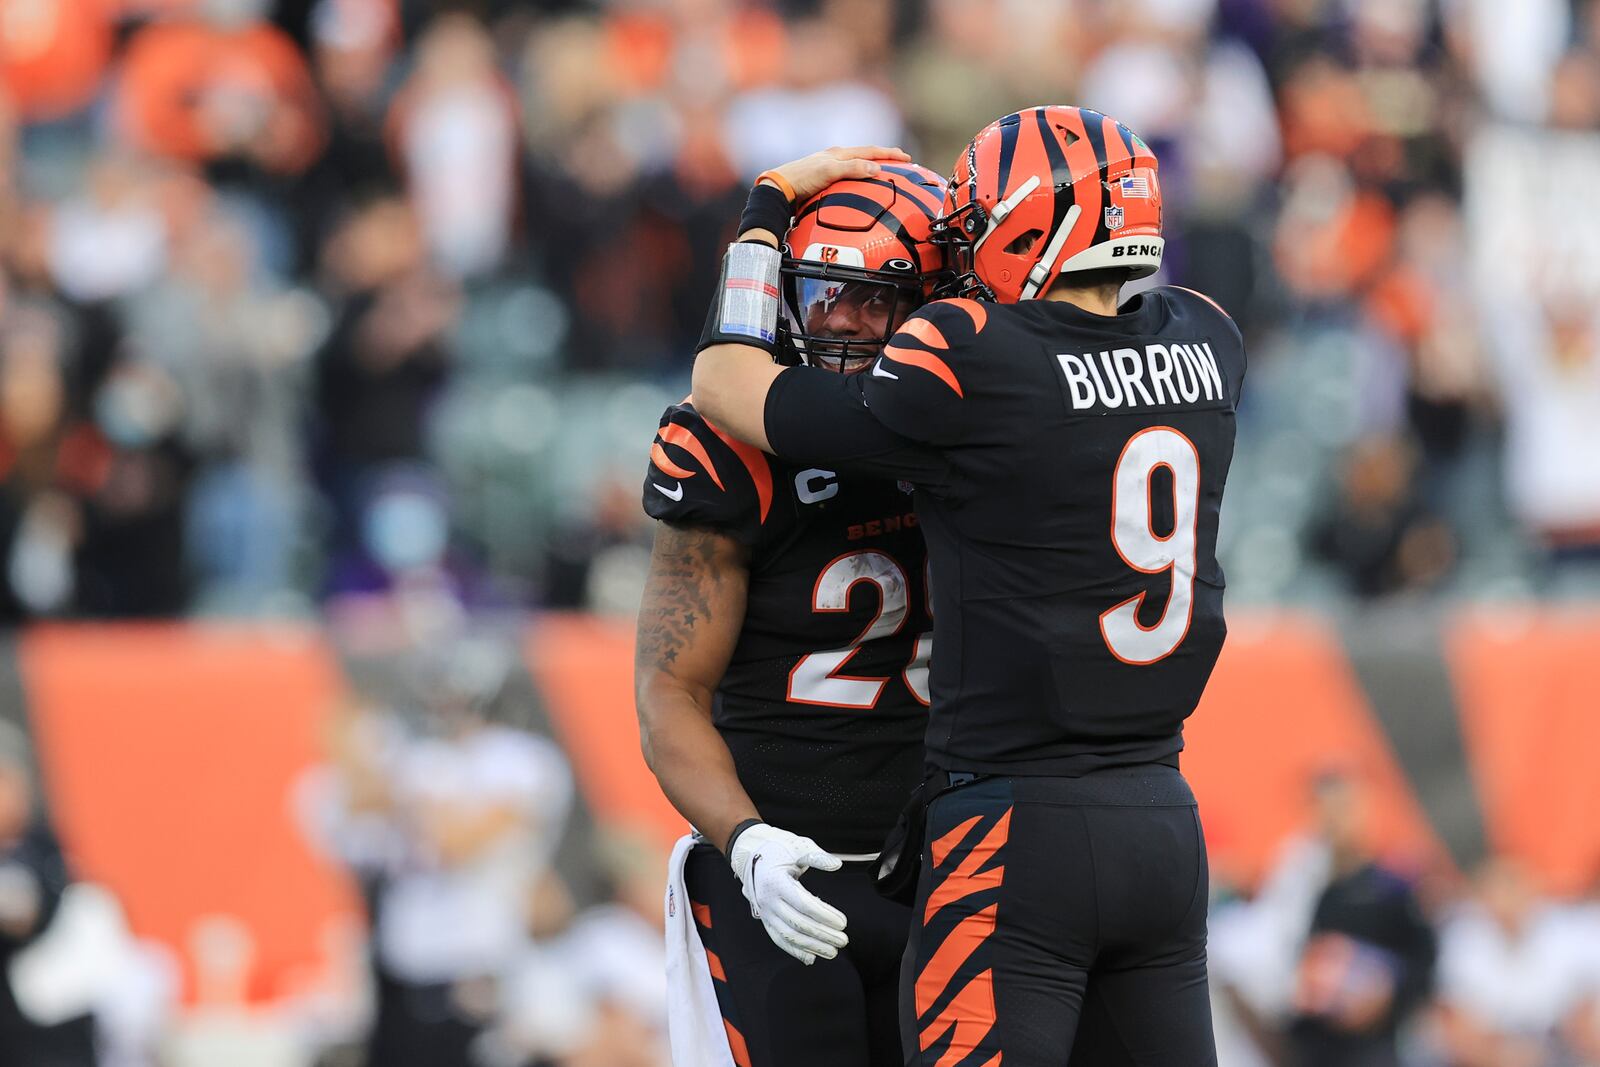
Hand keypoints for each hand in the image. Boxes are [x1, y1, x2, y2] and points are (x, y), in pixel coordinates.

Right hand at [727, 823, 847, 963]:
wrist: (751, 852)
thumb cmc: (776, 848)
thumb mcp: (797, 846)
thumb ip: (817, 857)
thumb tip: (836, 864)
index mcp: (776, 882)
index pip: (804, 905)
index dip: (824, 915)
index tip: (842, 922)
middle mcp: (768, 900)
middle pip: (799, 924)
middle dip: (823, 935)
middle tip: (843, 940)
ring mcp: (765, 912)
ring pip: (789, 936)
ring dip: (812, 946)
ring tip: (832, 951)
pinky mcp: (765, 918)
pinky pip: (779, 938)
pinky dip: (794, 950)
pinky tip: (811, 957)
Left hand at [761, 145, 911, 203]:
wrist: (779, 188)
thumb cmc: (802, 178)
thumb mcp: (829, 171)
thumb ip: (853, 168)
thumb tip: (876, 168)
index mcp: (839, 153)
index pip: (870, 151)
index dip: (889, 154)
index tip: (905, 157)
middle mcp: (836, 158)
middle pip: (865, 155)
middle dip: (884, 157)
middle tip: (900, 161)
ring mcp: (829, 168)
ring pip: (857, 164)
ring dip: (872, 166)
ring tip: (884, 171)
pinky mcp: (823, 179)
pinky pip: (848, 175)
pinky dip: (860, 176)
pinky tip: (860, 184)